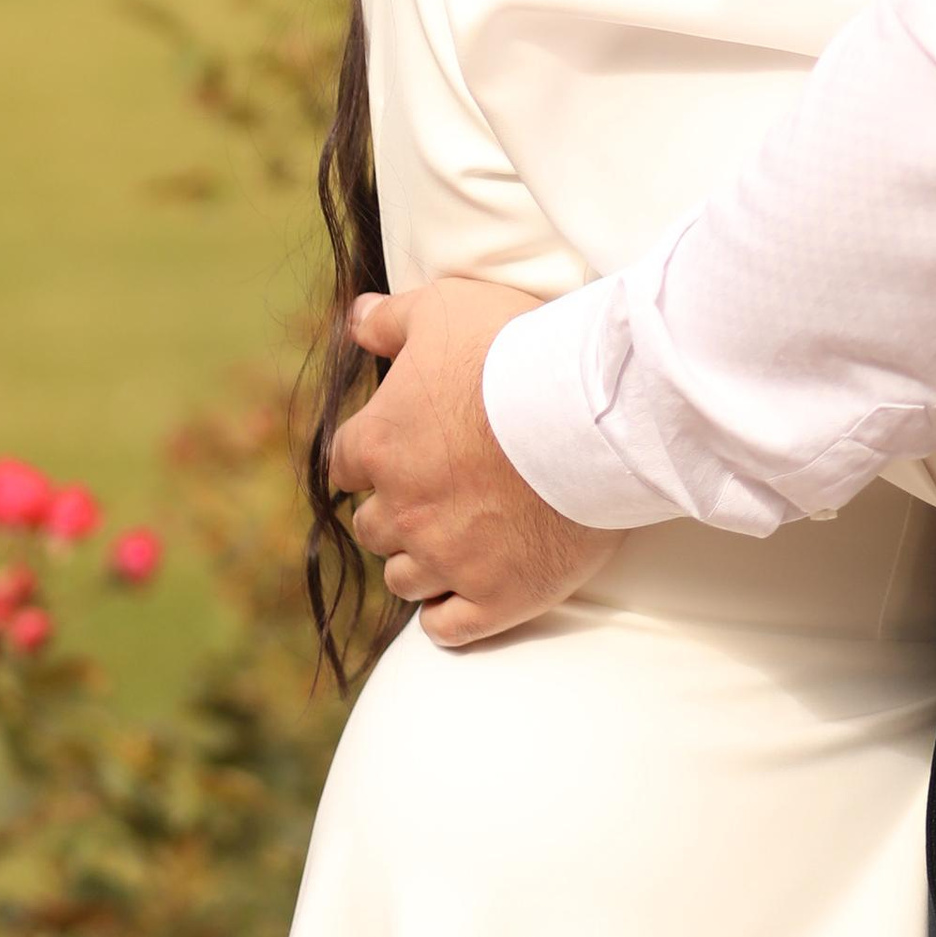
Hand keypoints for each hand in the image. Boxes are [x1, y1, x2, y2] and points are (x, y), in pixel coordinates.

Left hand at [326, 276, 615, 649]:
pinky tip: (464, 593)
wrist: (591, 410)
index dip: (368, 458)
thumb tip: (353, 321)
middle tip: (433, 495)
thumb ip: (390, 319)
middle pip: (373, 527)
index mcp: (380, 444)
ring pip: (404, 579)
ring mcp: (446, 560)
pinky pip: (446, 628)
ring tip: (453, 542)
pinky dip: (448, 614)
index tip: (394, 454)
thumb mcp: (445, 307)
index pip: (345, 464)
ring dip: (419, 562)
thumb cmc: (516, 350)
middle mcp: (402, 510)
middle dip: (395, 512)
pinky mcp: (494, 598)